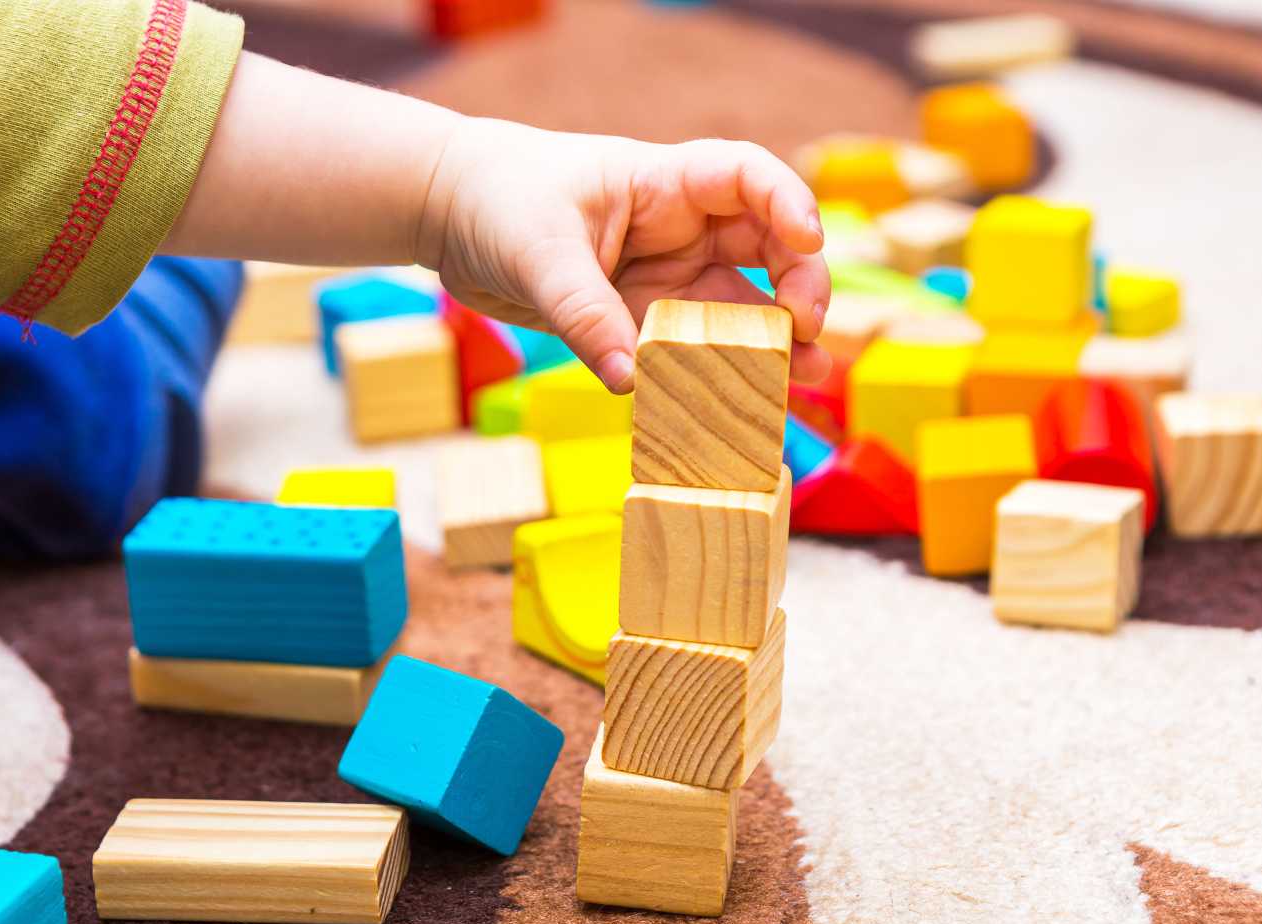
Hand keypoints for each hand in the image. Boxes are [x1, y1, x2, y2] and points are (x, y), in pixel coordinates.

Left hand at [417, 118, 831, 392]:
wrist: (451, 216)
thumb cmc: (498, 201)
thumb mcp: (539, 254)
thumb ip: (586, 315)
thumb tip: (633, 383)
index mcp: (663, 183)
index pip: (747, 177)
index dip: (789, 203)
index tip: (810, 240)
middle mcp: (679, 229)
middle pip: (767, 249)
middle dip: (799, 287)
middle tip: (809, 334)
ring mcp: (664, 278)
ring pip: (738, 309)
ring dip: (777, 343)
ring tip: (808, 380)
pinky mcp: (641, 322)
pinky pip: (691, 352)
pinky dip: (718, 378)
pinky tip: (744, 408)